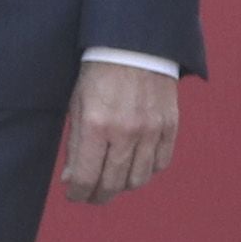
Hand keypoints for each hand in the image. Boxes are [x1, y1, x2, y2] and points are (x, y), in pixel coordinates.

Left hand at [56, 59, 181, 200]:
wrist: (135, 45)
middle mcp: (125, 131)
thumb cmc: (99, 75)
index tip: (74, 194)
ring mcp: (151, 129)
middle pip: (112, 184)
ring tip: (114, 179)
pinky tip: (136, 163)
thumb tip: (70, 180)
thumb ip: (75, 145)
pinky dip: (147, 169)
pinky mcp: (169, 125)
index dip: (77, 194)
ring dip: (123, 185)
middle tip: (92, 194)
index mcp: (96, 125)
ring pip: (138, 179)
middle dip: (98, 195)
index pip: (85, 178)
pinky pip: (160, 163)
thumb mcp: (77, 106)